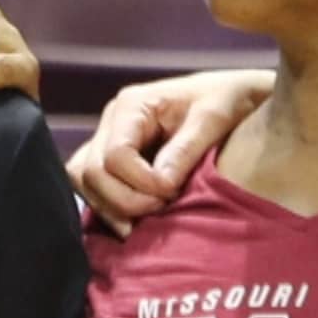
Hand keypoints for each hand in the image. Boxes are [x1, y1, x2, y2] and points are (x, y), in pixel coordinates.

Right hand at [67, 69, 271, 235]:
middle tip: (163, 209)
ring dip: (111, 208)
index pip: (115, 154)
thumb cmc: (228, 100)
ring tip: (146, 223)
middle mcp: (111, 122)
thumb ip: (185, 150)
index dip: (140, 182)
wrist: (235, 94)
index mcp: (132, 105)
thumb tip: (161, 184)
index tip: (174, 192)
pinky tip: (136, 224)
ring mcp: (107, 140)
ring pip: (83, 181)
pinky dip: (110, 208)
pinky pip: (93, 187)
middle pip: (90, 172)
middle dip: (124, 200)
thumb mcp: (213, 119)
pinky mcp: (113, 159)